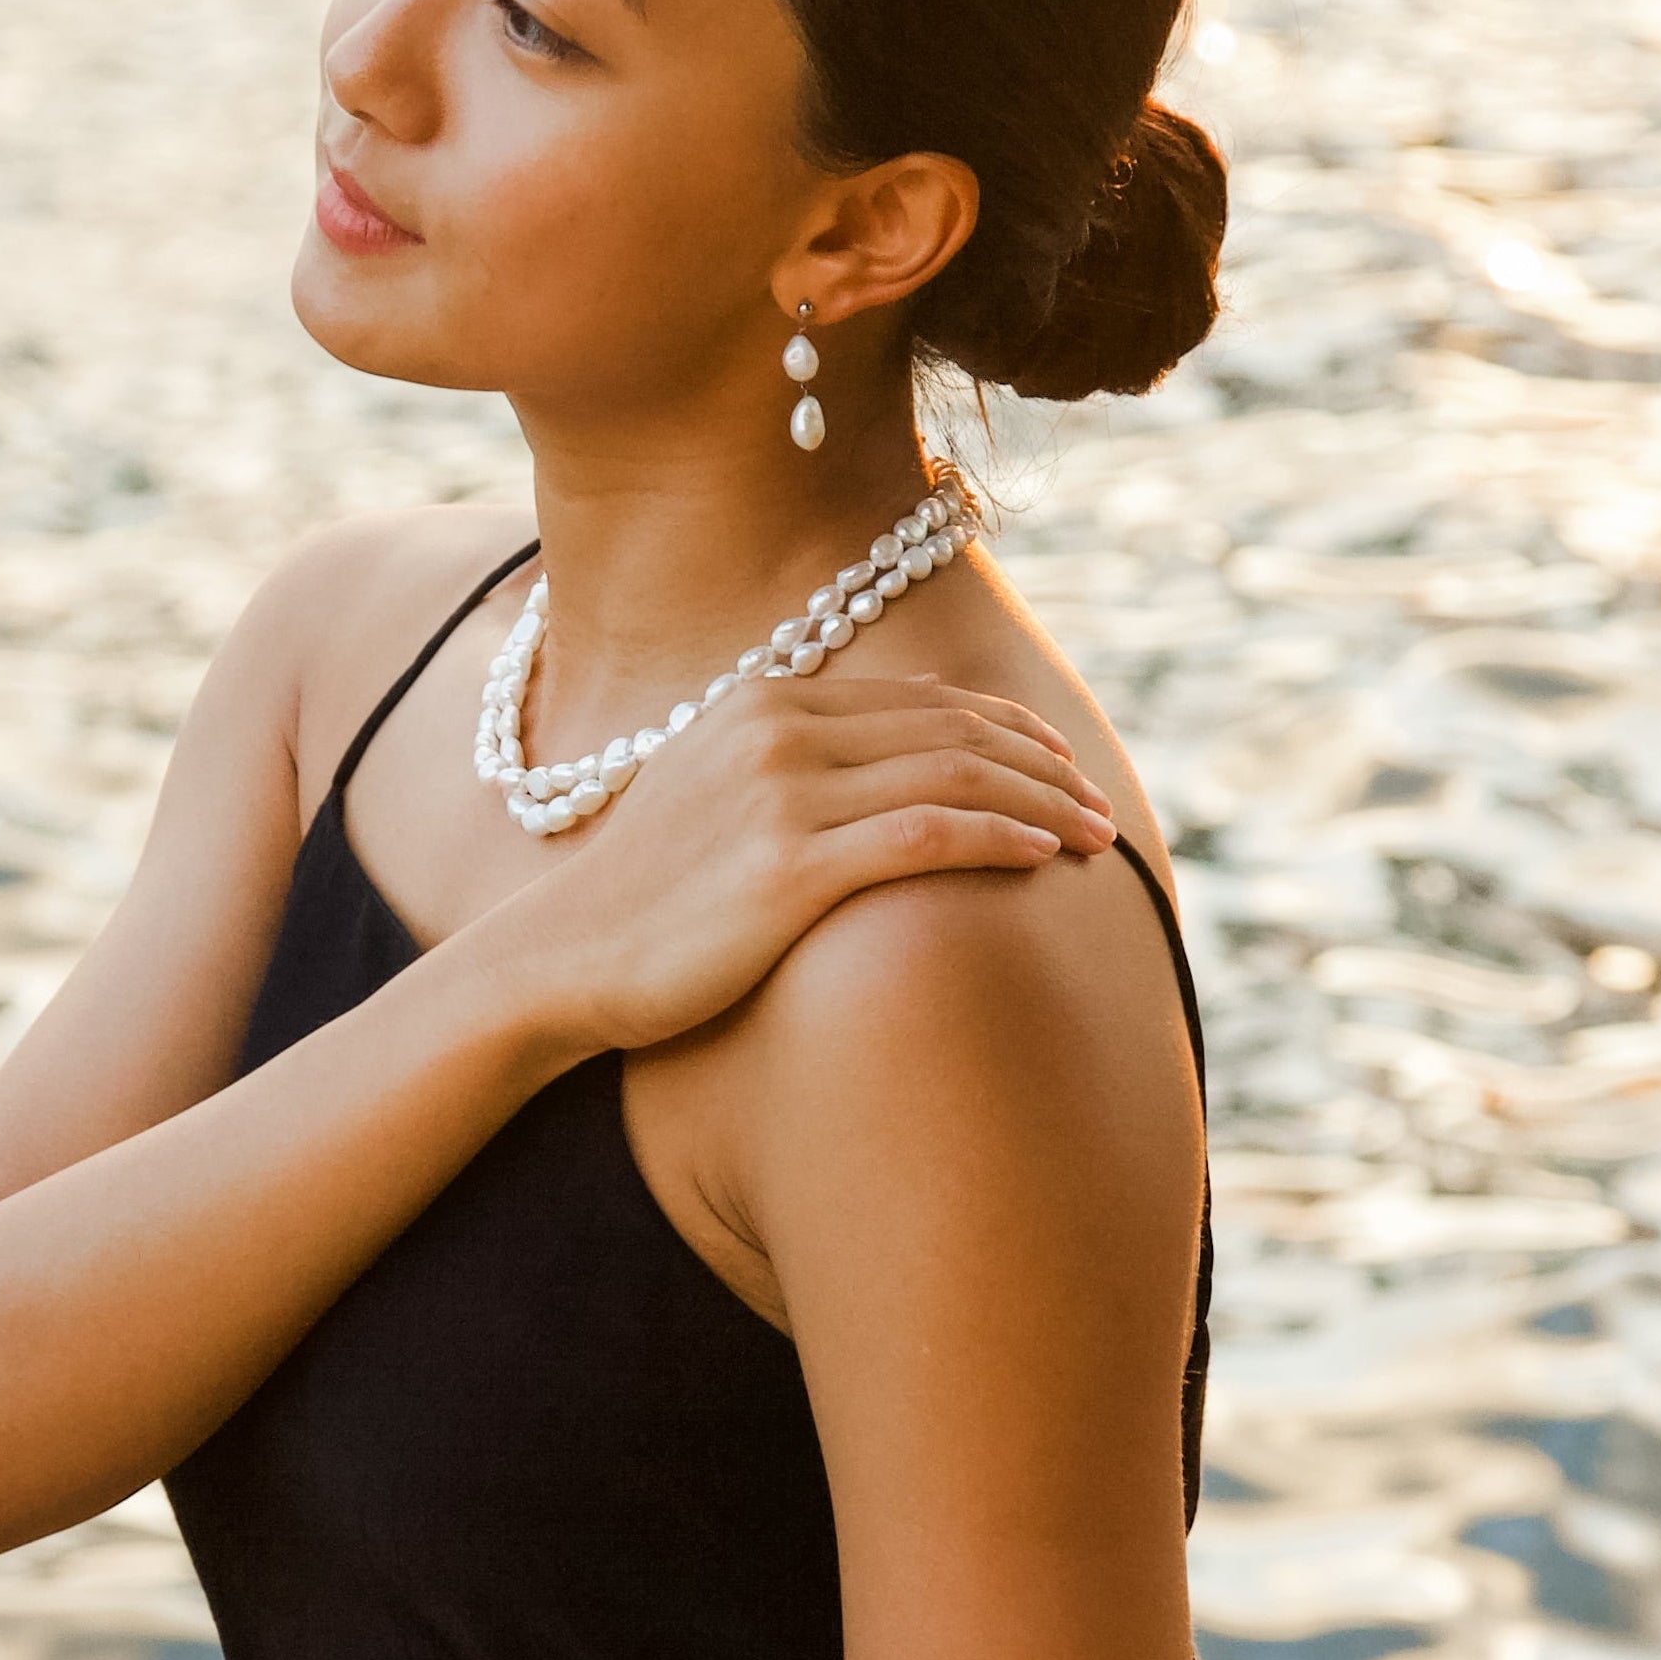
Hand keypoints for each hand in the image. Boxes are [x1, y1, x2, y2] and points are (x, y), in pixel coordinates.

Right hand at [483, 671, 1117, 1054]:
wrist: (560, 958)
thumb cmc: (646, 895)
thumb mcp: (717, 790)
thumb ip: (802, 756)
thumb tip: (910, 734)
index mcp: (765, 702)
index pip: (922, 701)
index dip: (1008, 729)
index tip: (1062, 765)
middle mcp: (778, 731)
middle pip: (951, 731)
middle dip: (1042, 766)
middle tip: (1099, 806)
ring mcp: (781, 795)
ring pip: (953, 777)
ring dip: (1040, 803)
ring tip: (1093, 837)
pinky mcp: (786, 867)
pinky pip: (924, 837)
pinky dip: (996, 839)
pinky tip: (1040, 859)